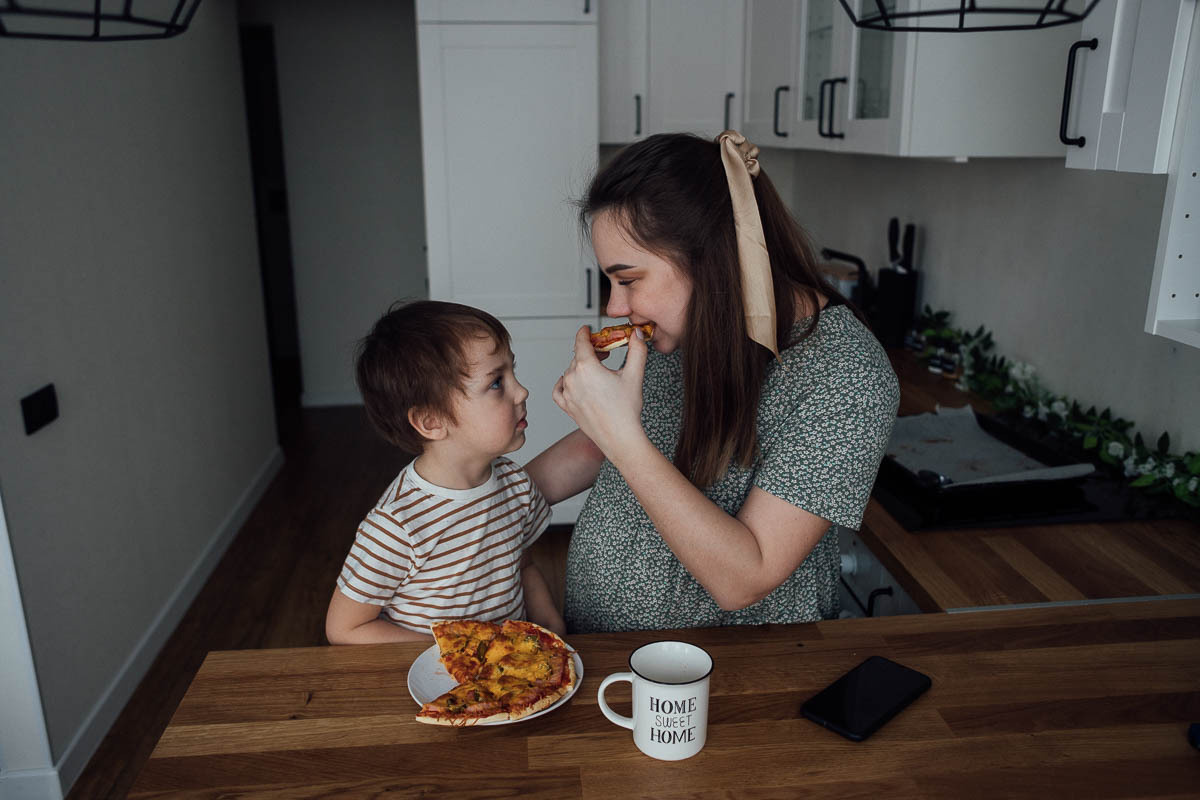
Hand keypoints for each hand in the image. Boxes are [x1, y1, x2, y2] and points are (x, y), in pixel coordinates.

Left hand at [553, 325, 648, 458]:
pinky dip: (564, 383)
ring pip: (570, 372)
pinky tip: (573, 383)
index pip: (581, 341)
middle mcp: (572, 378)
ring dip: (581, 367)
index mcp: (586, 367)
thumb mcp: (635, 375)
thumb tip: (636, 334)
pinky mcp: (567, 407)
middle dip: (590, 352)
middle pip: (578, 356)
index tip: (587, 330)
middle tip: (605, 354)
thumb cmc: (626, 410)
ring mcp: (568, 393)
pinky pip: (559, 390)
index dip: (585, 332)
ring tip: (597, 371)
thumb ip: (637, 350)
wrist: (619, 437)